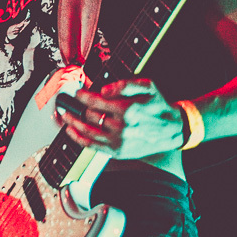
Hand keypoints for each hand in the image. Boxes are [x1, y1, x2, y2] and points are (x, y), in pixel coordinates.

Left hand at [57, 79, 185, 158]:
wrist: (171, 130)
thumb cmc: (157, 106)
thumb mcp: (148, 86)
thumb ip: (126, 84)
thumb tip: (104, 90)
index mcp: (127, 109)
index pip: (95, 101)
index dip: (82, 96)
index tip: (76, 92)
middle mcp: (121, 127)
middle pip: (89, 115)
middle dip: (76, 108)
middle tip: (67, 103)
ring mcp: (118, 141)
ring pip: (87, 131)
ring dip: (72, 122)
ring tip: (65, 116)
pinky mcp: (117, 152)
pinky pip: (92, 145)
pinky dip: (78, 138)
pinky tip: (71, 131)